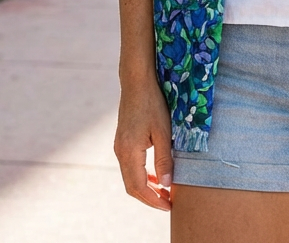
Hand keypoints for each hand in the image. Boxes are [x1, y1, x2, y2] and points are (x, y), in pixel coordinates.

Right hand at [113, 76, 173, 210]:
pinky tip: (155, 174)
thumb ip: (163, 159)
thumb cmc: (153, 103)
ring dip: (146, 186)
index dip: (153, 200)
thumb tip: (165, 184)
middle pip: (132, 186)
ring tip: (164, 192)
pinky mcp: (122, 140)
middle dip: (149, 197)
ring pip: (130, 176)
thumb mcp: (163, 131)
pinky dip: (142, 174)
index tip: (169, 206)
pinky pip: (130, 165)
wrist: (137, 81)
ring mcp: (119, 146)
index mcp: (129, 152)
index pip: (138, 187)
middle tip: (168, 203)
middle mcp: (120, 151)